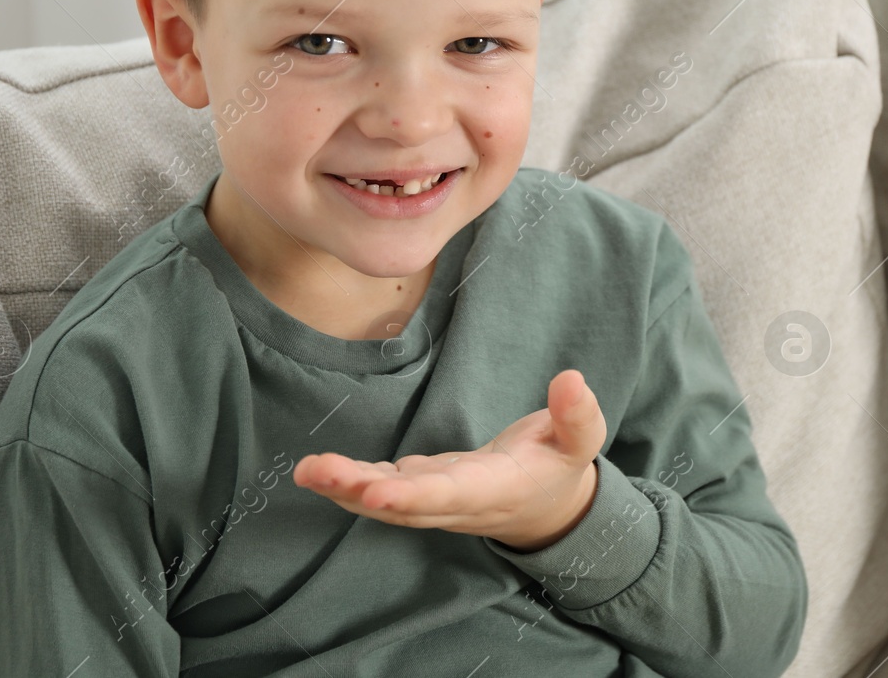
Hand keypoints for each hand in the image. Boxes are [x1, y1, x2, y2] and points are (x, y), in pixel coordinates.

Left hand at [293, 368, 604, 551]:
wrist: (549, 507)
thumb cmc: (560, 465)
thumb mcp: (581, 441)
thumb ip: (578, 415)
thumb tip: (571, 379)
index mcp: (495, 490)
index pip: (448, 494)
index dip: (410, 495)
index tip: (375, 490)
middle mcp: (458, 503)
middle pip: (403, 503)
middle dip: (358, 490)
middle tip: (316, 471)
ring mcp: (436, 501)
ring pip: (385, 502)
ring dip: (344, 488)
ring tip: (306, 470)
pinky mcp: (423, 490)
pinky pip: (383, 492)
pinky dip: (352, 483)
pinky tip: (322, 470)